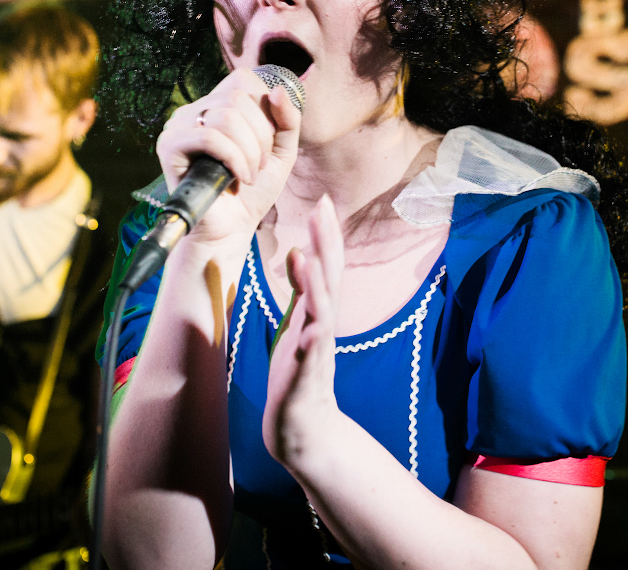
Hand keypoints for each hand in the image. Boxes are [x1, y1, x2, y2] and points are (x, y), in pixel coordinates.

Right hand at [156, 68, 300, 244]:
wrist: (231, 229)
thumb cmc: (253, 190)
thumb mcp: (282, 150)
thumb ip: (287, 119)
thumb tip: (277, 90)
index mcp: (217, 104)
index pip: (244, 80)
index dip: (265, 108)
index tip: (268, 142)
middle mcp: (194, 110)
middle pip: (237, 97)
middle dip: (261, 134)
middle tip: (261, 164)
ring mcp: (178, 126)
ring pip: (225, 116)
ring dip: (250, 149)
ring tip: (250, 173)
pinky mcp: (169, 147)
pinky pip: (208, 136)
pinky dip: (234, 158)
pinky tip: (239, 178)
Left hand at [263, 195, 343, 468]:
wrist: (303, 428)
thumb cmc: (300, 372)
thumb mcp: (298, 323)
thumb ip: (303, 291)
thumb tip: (302, 253)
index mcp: (319, 313)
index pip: (327, 267)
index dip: (326, 234)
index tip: (323, 199)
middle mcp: (323, 327)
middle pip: (329, 280)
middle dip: (326, 246)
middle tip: (323, 211)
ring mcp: (316, 354)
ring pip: (321, 315)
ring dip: (316, 287)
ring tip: (308, 258)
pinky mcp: (305, 381)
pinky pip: (310, 361)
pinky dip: (312, 345)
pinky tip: (310, 331)